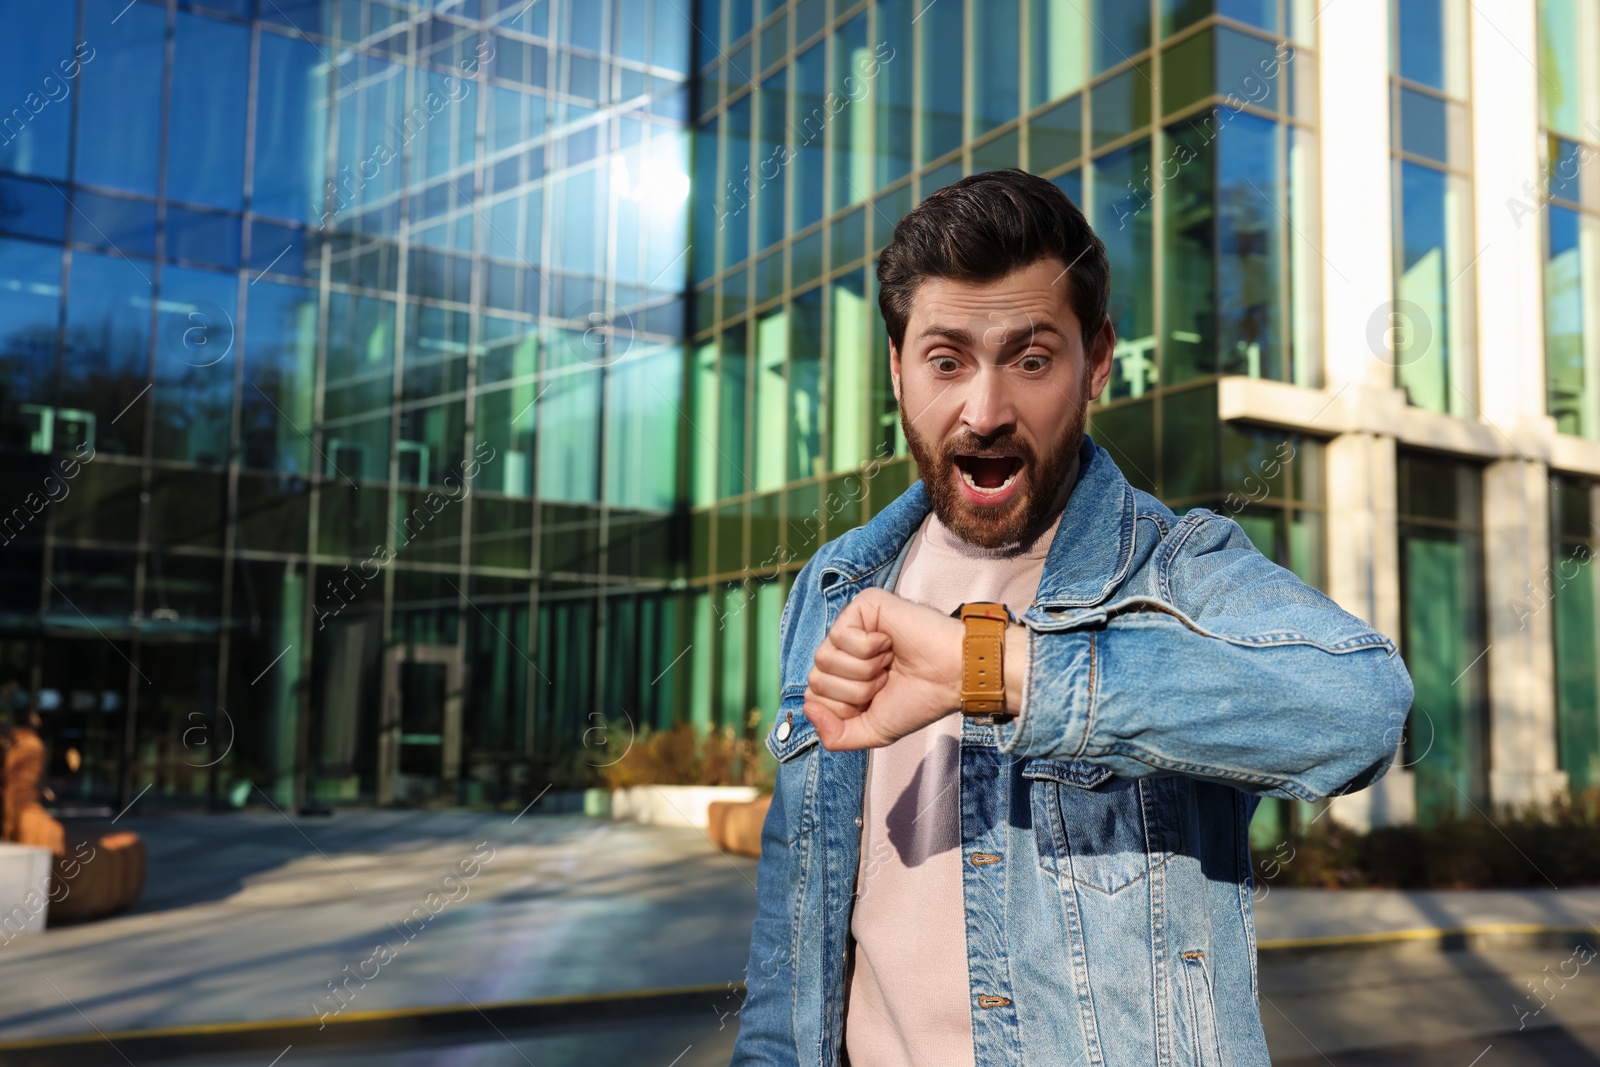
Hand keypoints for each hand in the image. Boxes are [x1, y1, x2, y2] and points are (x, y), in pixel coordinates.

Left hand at [801, 588, 964, 749]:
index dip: (844, 708)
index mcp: (844, 675)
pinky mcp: (862, 605)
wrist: (953, 677)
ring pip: (824, 658)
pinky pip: (840, 636)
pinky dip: (868, 649)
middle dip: (855, 691)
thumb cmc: (919, 699)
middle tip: (886, 679)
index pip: (813, 696)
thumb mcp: (871, 730)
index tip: (878, 699)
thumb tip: (807, 708)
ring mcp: (851, 625)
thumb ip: (835, 734)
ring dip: (863, 670)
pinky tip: (889, 642)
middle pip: (816, 679)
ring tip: (889, 662)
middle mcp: (843, 649)